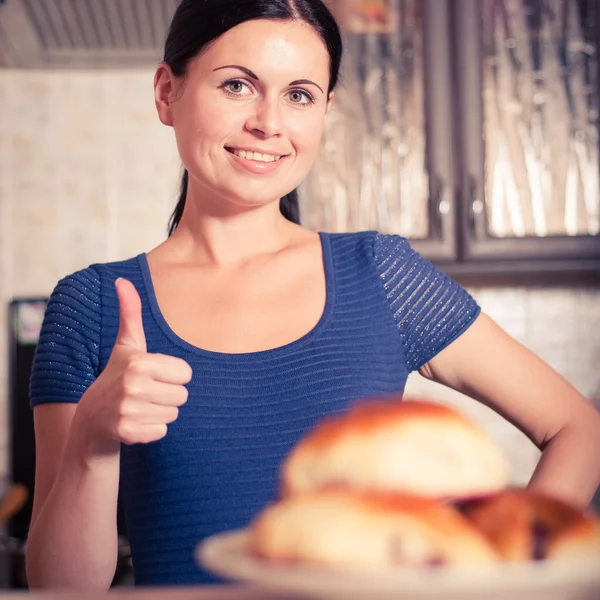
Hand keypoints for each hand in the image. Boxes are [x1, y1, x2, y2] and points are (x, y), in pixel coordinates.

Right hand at [77, 278, 192, 450]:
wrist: (92, 417)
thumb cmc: (118, 375)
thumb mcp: (126, 345)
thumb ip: (130, 313)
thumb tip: (122, 280)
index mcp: (138, 361)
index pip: (186, 373)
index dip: (172, 375)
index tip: (152, 375)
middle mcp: (132, 385)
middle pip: (182, 395)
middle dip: (167, 396)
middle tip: (145, 393)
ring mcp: (128, 411)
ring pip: (173, 414)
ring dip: (160, 413)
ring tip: (140, 406)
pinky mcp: (127, 433)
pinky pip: (162, 431)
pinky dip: (151, 430)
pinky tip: (135, 422)